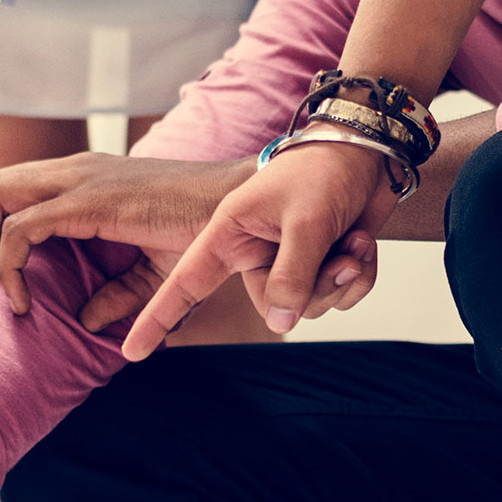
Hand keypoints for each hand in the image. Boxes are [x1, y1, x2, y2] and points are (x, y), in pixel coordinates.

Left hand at [0, 152, 261, 330]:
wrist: (241, 206)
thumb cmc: (208, 232)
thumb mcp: (155, 270)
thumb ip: (119, 292)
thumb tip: (86, 319)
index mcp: (88, 179)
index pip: (18, 191)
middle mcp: (78, 170)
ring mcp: (80, 180)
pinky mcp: (88, 201)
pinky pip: (22, 230)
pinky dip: (9, 266)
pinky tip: (22, 301)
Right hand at [123, 142, 395, 361]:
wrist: (370, 149)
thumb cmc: (325, 169)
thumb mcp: (305, 222)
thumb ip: (290, 276)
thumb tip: (280, 324)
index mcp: (230, 232)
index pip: (184, 283)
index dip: (157, 318)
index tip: (131, 352)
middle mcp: (253, 250)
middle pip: (273, 305)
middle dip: (312, 288)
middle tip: (339, 253)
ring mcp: (287, 259)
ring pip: (308, 305)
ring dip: (340, 277)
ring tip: (352, 241)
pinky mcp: (318, 263)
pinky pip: (336, 295)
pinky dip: (357, 275)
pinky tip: (361, 243)